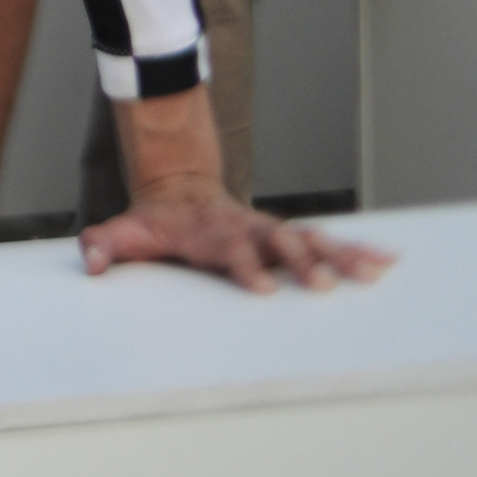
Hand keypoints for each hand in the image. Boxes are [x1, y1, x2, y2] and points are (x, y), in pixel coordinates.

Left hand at [82, 184, 391, 293]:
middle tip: (327, 286)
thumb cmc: (158, 221)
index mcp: (212, 230)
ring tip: (376, 270)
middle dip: (302, 262)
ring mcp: (269, 229)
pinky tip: (385, 259)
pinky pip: (324, 240)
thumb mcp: (127, 230)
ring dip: (342, 254)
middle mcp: (247, 226)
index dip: (244, 265)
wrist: (181, 187)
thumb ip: (107, 244)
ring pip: (310, 238)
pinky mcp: (285, 235)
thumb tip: (90, 258)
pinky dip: (355, 248)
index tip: (263, 288)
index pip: (230, 247)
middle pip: (279, 241)